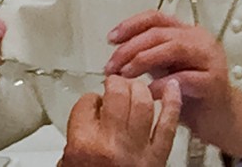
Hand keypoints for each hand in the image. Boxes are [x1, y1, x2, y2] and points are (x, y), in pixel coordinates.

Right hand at [59, 76, 180, 166]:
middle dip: (116, 83)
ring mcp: (138, 151)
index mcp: (84, 146)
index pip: (87, 103)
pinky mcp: (158, 158)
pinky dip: (173, 102)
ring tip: (135, 86)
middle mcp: (111, 144)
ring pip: (143, 102)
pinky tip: (171, 87)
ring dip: (140, 88)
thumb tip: (90, 117)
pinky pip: (169, 124)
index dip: (91, 99)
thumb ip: (78, 138)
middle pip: (117, 94)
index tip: (93, 102)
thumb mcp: (69, 164)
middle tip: (114, 84)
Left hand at [104, 11, 241, 157]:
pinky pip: (183, 78)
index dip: (130, 25)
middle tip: (112, 65)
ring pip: (173, 47)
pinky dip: (161, 84)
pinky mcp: (213, 81)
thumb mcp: (166, 69)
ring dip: (143, 59)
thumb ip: (148, 56)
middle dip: (130, 47)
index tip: (111, 38)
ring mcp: (209, 58)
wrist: (220, 118)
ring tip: (125, 75)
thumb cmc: (192, 94)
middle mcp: (199, 39)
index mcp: (187, 32)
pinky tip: (146, 93)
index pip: (156, 18)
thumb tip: (118, 53)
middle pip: (159, 32)